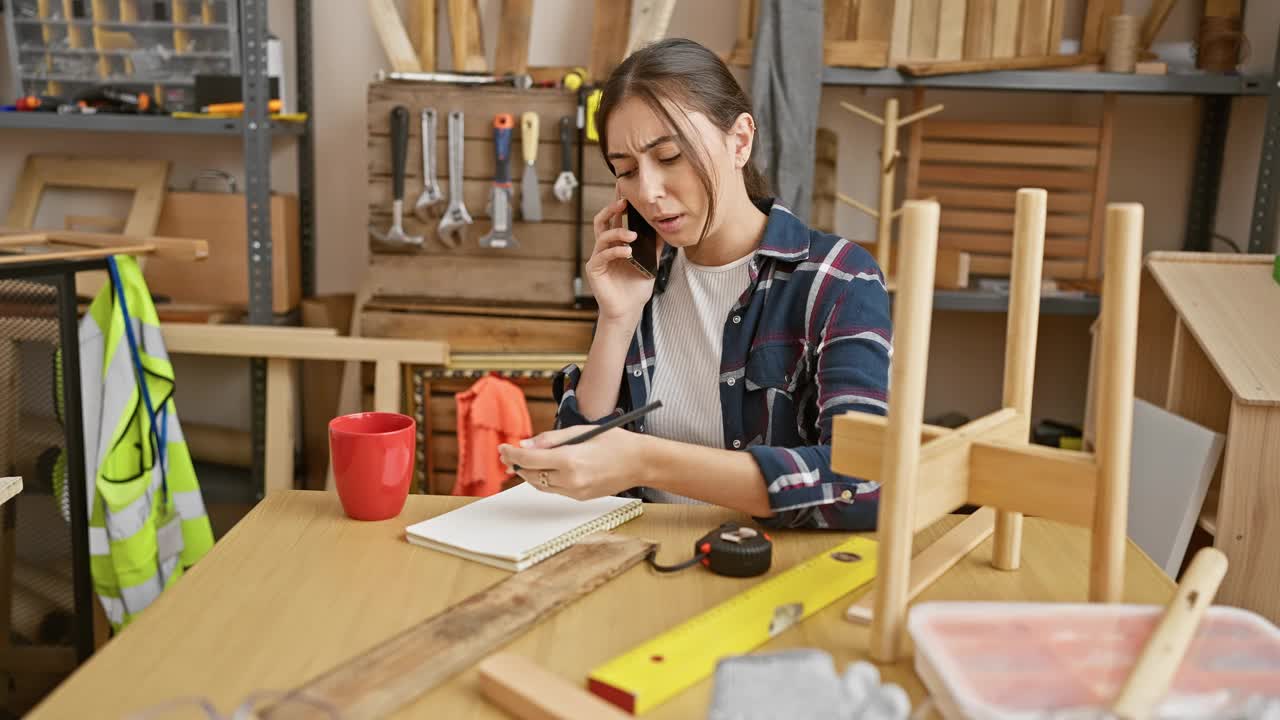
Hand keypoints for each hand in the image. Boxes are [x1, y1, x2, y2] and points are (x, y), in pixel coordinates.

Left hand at [498, 426, 643, 500]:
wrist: (640, 463)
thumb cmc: (614, 441)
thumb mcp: (581, 431)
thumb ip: (550, 439)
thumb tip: (525, 445)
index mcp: (570, 460)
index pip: (528, 459)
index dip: (511, 454)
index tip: (503, 448)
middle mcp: (570, 480)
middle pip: (530, 475)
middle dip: (516, 464)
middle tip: (508, 454)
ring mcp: (575, 491)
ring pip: (539, 485)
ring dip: (528, 473)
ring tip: (522, 461)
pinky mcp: (580, 497)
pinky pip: (554, 490)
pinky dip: (544, 479)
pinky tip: (543, 469)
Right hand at [587, 198, 659, 321]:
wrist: (628, 311)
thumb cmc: (636, 288)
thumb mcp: (650, 263)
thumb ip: (655, 247)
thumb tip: (665, 228)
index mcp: (615, 245)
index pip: (614, 220)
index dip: (617, 205)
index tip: (625, 191)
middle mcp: (604, 248)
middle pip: (601, 221)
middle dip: (611, 209)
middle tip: (623, 203)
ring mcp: (598, 258)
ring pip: (602, 236)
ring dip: (618, 232)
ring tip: (633, 236)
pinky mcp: (594, 269)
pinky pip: (603, 254)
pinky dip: (616, 251)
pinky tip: (628, 252)